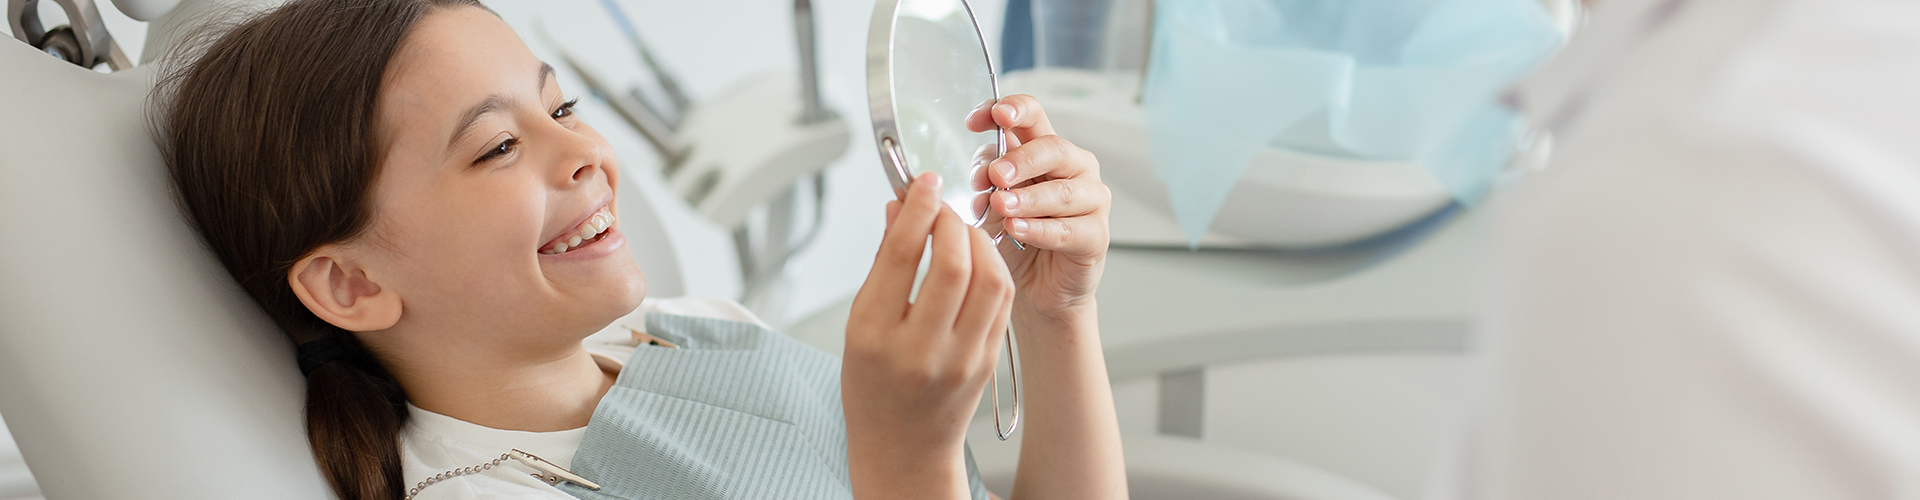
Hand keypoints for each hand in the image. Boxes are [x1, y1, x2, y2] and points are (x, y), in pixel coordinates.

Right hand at [843, 172, 1015, 499]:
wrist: (903, 448)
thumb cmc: (872, 387)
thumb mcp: (858, 324)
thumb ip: (881, 263)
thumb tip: (897, 208)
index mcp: (876, 335)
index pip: (902, 255)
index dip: (917, 208)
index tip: (923, 183)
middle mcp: (921, 348)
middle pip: (952, 264)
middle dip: (952, 221)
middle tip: (943, 205)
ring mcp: (961, 357)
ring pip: (989, 280)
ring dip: (980, 242)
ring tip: (962, 229)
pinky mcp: (988, 360)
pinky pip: (1001, 302)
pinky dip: (992, 269)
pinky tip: (978, 258)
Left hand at [968, 94, 1110, 319]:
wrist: (1033, 289)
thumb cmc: (1015, 239)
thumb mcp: (992, 201)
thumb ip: (987, 179)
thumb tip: (982, 170)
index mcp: (1044, 151)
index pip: (1034, 116)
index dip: (1011, 110)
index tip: (982, 119)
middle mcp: (1074, 168)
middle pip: (1053, 148)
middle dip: (1021, 159)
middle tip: (995, 173)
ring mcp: (1091, 201)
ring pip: (1063, 191)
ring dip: (1028, 198)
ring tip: (1001, 205)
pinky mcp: (1096, 236)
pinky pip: (1069, 230)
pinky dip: (1040, 229)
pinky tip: (1017, 230)